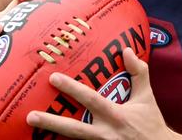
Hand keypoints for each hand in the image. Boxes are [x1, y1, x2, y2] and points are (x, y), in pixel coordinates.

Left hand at [27, 48, 181, 139]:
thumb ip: (138, 72)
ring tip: (33, 129)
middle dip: (51, 122)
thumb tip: (126, 50)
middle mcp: (106, 133)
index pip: (91, 100)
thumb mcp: (147, 96)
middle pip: (74, 129)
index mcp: (117, 115)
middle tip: (30, 116)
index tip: (53, 78)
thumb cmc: (151, 122)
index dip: (72, 89)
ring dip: (53, 136)